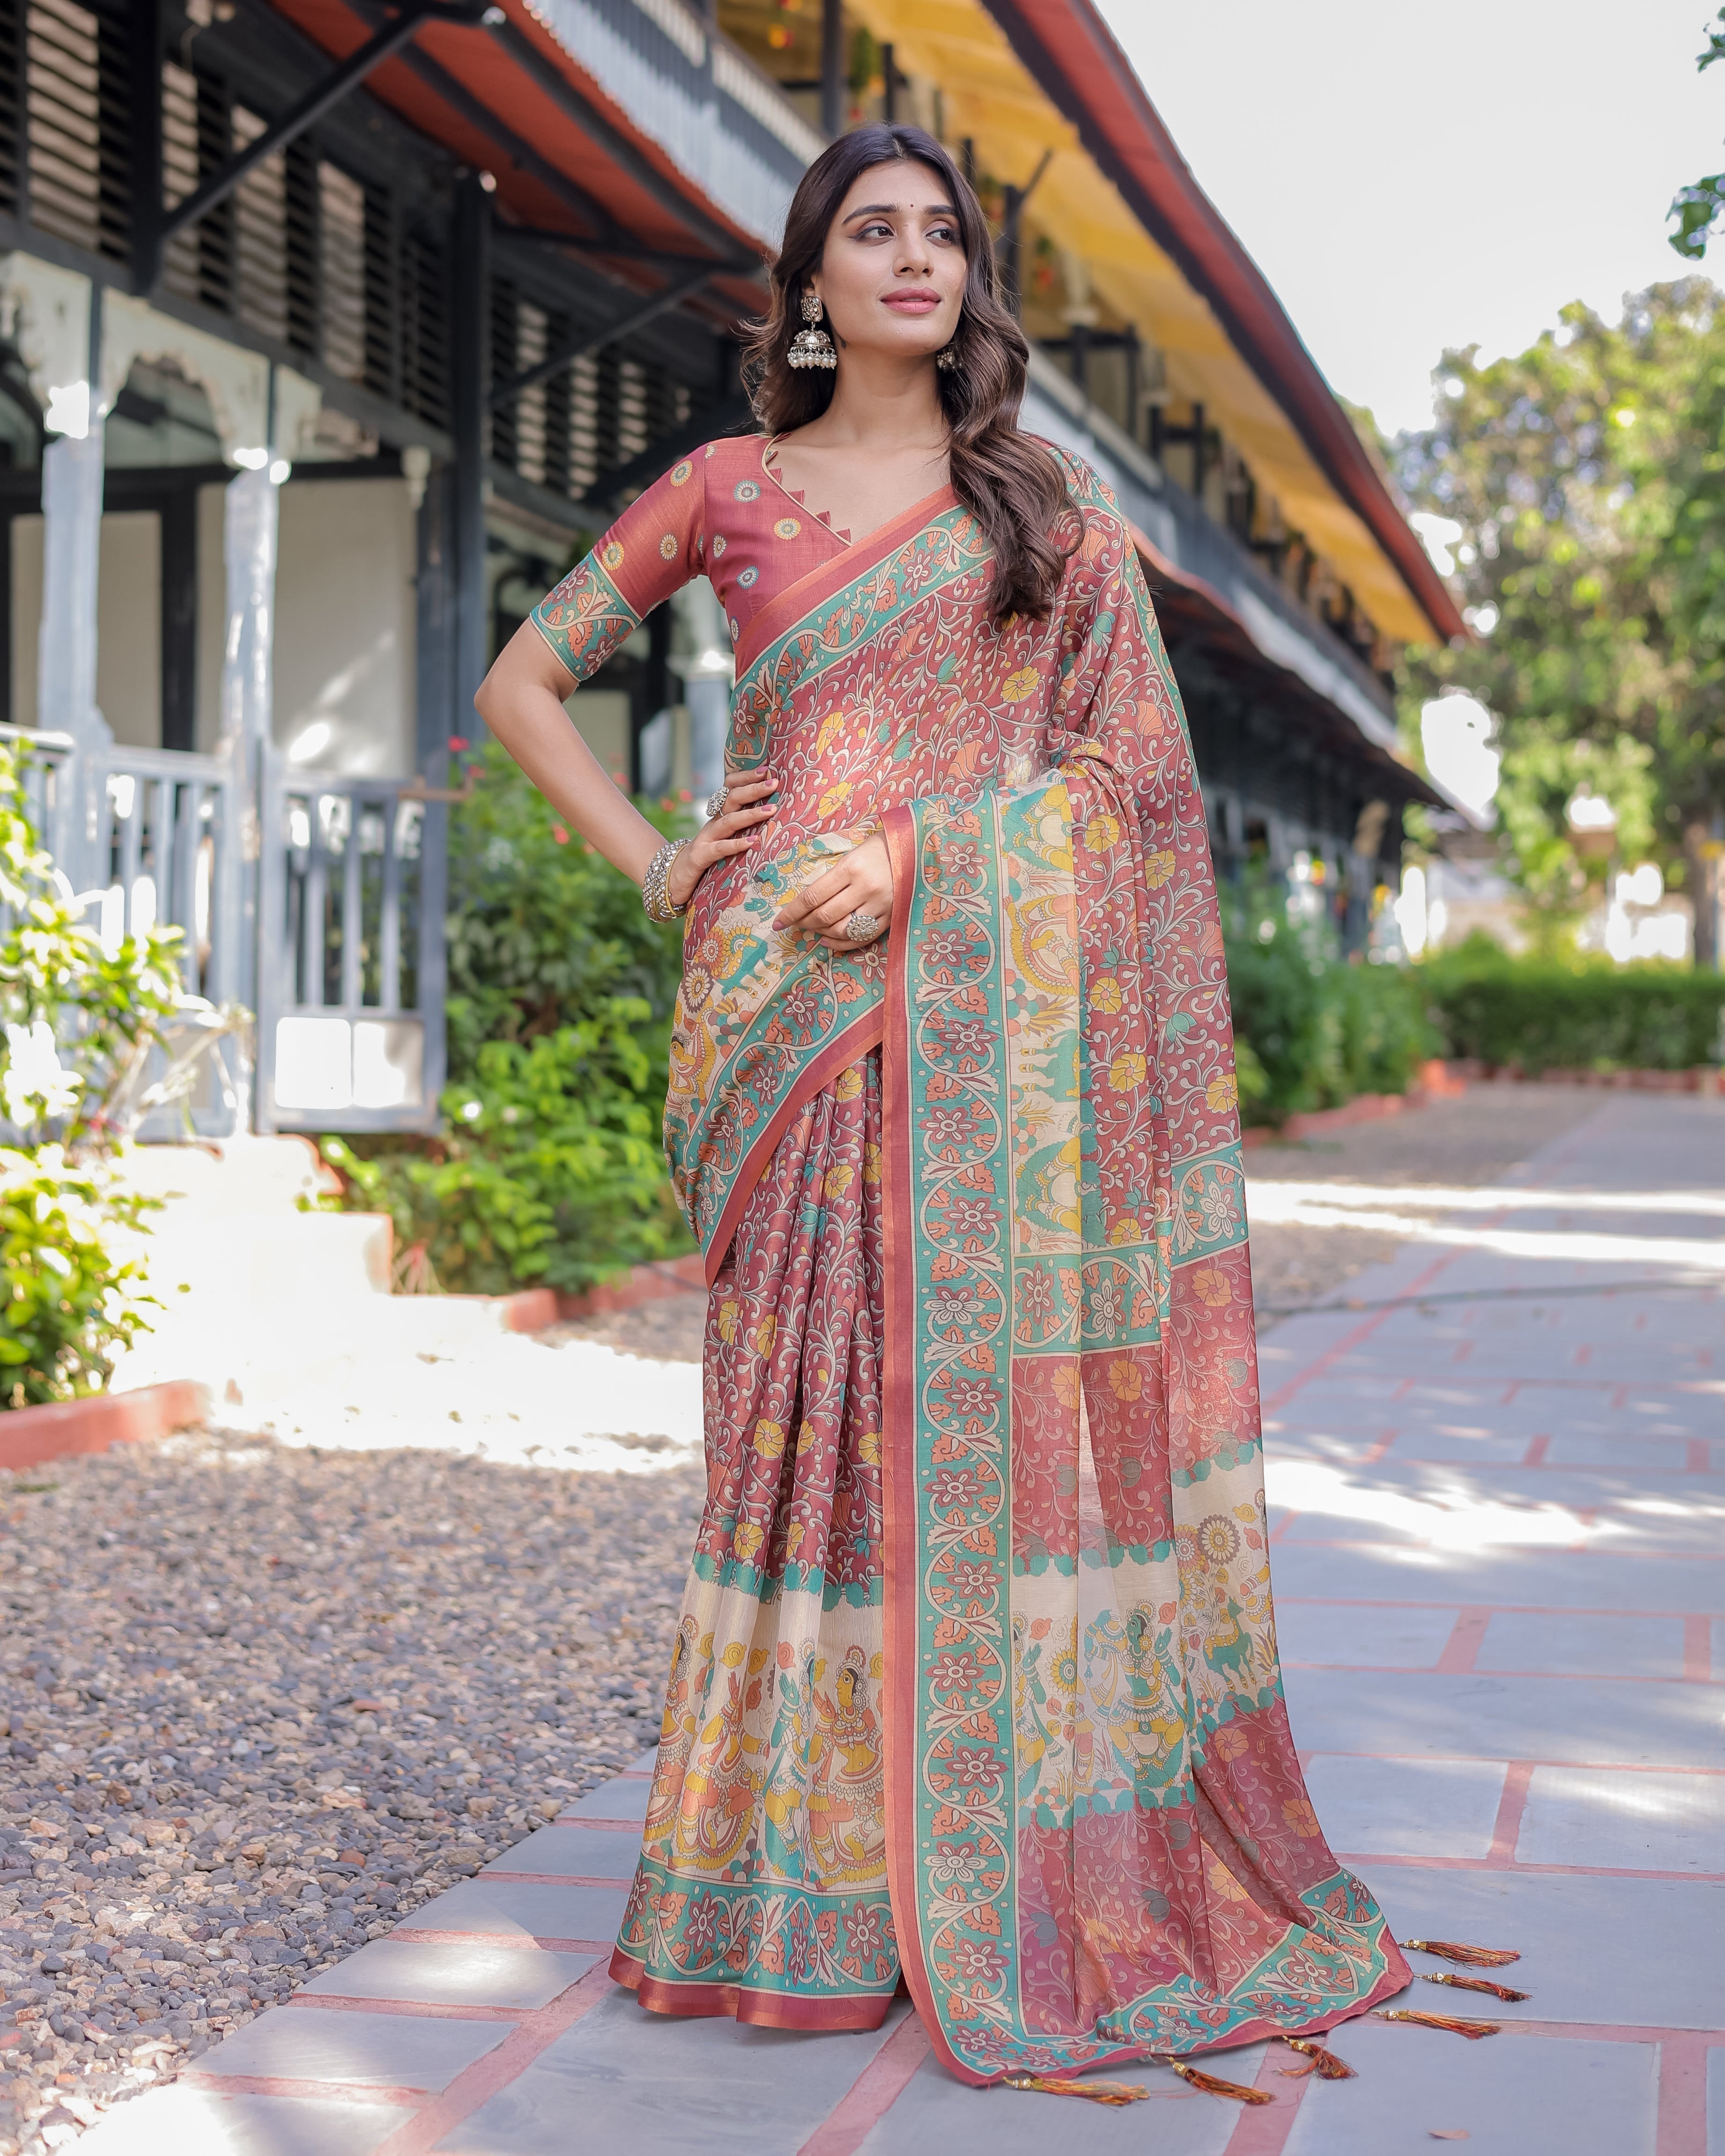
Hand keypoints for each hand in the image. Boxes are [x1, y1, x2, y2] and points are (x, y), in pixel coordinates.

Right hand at [664, 770, 778, 910]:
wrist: (675, 877)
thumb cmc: (708, 856)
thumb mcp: (725, 836)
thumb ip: (742, 825)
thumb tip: (773, 813)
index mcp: (720, 814)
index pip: (730, 787)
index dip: (746, 777)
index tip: (767, 771)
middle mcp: (713, 822)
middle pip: (731, 799)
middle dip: (753, 789)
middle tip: (774, 784)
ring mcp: (706, 838)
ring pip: (728, 821)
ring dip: (750, 815)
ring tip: (771, 810)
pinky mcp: (701, 856)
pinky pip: (720, 848)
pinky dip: (736, 844)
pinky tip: (752, 842)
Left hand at [773, 830, 893, 950]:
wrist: (913, 850)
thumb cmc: (875, 850)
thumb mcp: (849, 856)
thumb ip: (830, 880)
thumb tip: (805, 904)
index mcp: (850, 868)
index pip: (813, 896)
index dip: (792, 912)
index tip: (779, 922)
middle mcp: (865, 888)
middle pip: (825, 915)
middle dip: (805, 923)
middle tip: (796, 923)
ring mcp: (880, 905)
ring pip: (842, 930)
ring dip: (822, 933)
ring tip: (813, 929)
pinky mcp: (891, 916)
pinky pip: (862, 937)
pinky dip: (841, 943)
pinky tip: (828, 940)